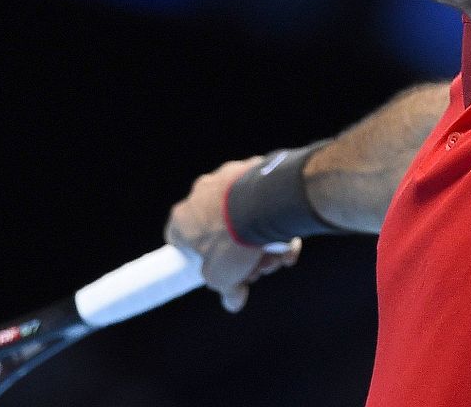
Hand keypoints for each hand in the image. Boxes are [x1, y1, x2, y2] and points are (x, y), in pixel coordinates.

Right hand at [164, 156, 302, 312]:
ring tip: (278, 256)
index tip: (217, 268)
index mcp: (183, 217)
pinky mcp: (255, 170)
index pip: (179, 239)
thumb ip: (225, 289)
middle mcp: (202, 193)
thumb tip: (234, 301)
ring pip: (244, 217)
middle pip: (219, 232)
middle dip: (241, 254)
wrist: (266, 203)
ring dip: (261, 240)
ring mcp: (229, 178)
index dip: (198, 257)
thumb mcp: (223, 277)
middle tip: (258, 268)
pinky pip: (263, 202)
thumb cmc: (234, 240)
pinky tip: (290, 239)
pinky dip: (275, 220)